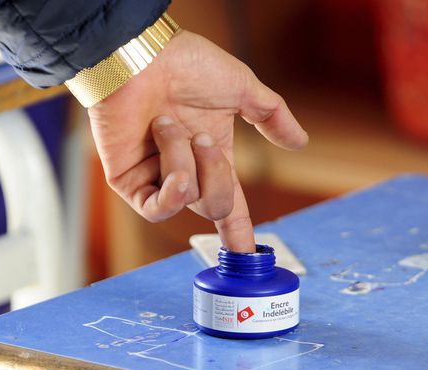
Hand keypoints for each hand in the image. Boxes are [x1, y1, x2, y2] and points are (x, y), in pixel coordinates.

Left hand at [88, 30, 307, 251]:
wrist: (142, 55)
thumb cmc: (187, 64)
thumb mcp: (242, 89)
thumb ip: (272, 116)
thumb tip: (300, 142)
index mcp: (212, 157)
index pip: (230, 205)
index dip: (240, 232)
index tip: (248, 257)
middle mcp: (185, 171)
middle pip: (217, 206)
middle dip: (218, 173)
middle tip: (199, 134)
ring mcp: (155, 178)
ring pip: (189, 201)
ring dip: (184, 161)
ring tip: (165, 123)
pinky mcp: (127, 181)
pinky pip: (156, 209)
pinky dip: (170, 191)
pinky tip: (168, 161)